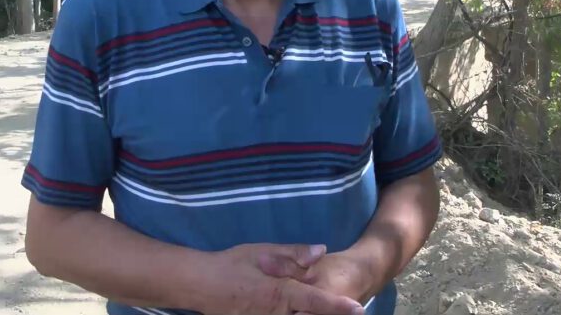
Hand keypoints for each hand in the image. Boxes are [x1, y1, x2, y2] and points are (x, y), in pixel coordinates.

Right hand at [198, 243, 364, 314]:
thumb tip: (322, 251)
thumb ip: (294, 254)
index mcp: (280, 292)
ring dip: (311, 314)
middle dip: (328, 314)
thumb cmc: (233, 264)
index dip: (339, 306)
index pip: (317, 300)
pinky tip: (299, 310)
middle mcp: (276, 313)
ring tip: (328, 309)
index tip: (358, 309)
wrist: (201, 285)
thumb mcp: (263, 252)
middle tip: (349, 310)